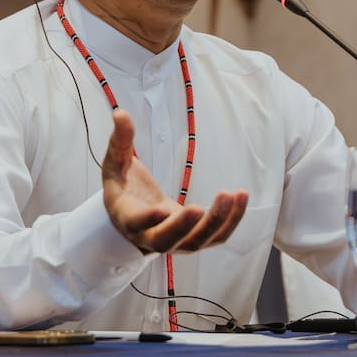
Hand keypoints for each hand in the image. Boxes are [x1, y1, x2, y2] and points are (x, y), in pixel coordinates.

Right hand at [101, 109, 248, 253]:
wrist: (134, 215)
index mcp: (127, 217)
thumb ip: (119, 141)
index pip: (135, 223)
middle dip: (183, 227)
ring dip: (216, 221)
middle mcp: (149, 237)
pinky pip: (216, 236)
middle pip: (166, 241)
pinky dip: (231, 220)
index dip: (148, 219)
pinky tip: (240, 197)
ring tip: (230, 195)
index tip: (162, 209)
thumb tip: (120, 113)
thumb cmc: (123, 188)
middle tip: (199, 208)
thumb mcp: (116, 163)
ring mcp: (175, 243)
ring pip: (196, 241)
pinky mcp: (195, 239)